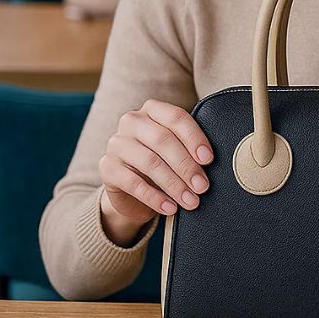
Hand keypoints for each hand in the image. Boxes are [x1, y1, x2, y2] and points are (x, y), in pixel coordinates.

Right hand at [98, 100, 213, 244]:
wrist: (132, 187)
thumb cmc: (163, 161)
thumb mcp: (176, 150)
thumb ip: (190, 148)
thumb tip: (212, 162)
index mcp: (153, 109)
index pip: (176, 118)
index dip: (194, 138)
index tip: (209, 159)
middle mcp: (132, 121)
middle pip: (163, 140)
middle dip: (186, 166)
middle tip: (202, 186)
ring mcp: (116, 143)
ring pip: (149, 162)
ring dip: (174, 184)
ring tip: (191, 201)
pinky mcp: (106, 167)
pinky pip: (132, 183)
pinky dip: (154, 197)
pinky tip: (169, 208)